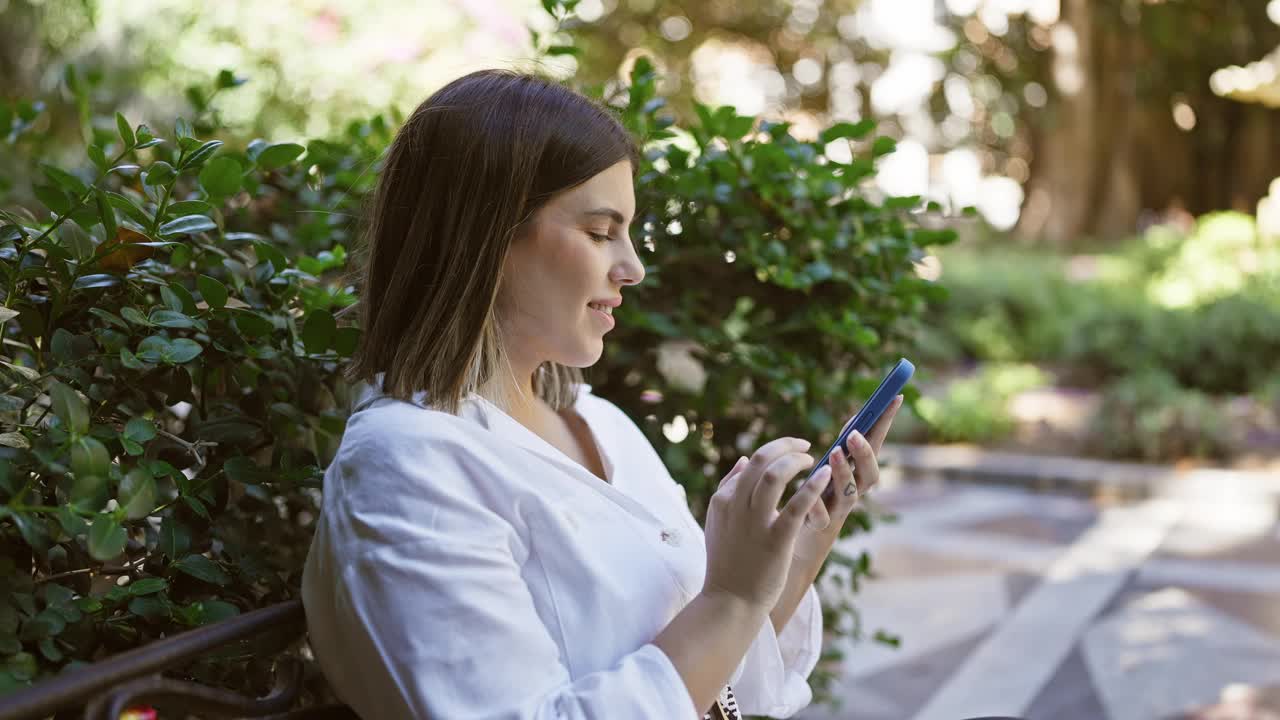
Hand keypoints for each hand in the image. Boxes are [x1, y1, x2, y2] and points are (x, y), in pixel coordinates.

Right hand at [701, 437, 832, 611]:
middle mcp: (736, 505)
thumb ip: (728, 489)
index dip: (775, 451)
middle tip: (805, 446)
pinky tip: (826, 475)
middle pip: (761, 459)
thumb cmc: (727, 563)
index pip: (751, 462)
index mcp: (723, 499)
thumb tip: (744, 460)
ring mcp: (755, 522)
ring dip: (796, 461)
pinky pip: (797, 505)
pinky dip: (813, 486)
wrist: (730, 601)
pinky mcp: (776, 539)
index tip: (792, 452)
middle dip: (786, 446)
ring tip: (812, 461)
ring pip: (774, 474)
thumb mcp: (718, 521)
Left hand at [793, 395, 902, 563]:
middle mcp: (852, 492)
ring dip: (843, 472)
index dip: (885, 423)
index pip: (875, 445)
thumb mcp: (828, 470)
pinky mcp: (819, 528)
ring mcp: (838, 511)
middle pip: (870, 474)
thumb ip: (841, 449)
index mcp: (855, 474)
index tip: (893, 397)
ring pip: (849, 494)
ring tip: (833, 453)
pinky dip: (816, 506)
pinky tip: (810, 496)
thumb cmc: (815, 502)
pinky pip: (820, 517)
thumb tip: (855, 419)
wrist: (796, 545)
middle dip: (866, 453)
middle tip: (854, 434)